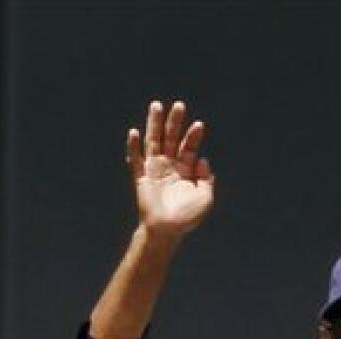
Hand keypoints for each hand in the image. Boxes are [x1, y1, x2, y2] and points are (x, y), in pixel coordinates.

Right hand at [126, 100, 214, 238]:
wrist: (167, 231)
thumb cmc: (187, 217)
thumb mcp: (206, 198)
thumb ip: (207, 179)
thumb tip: (203, 159)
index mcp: (186, 170)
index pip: (189, 147)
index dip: (194, 136)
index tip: (199, 125)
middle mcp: (170, 166)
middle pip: (171, 138)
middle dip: (175, 122)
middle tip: (179, 105)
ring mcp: (154, 170)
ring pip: (154, 142)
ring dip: (154, 124)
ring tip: (156, 105)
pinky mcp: (141, 177)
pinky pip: (136, 159)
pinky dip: (133, 146)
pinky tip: (134, 133)